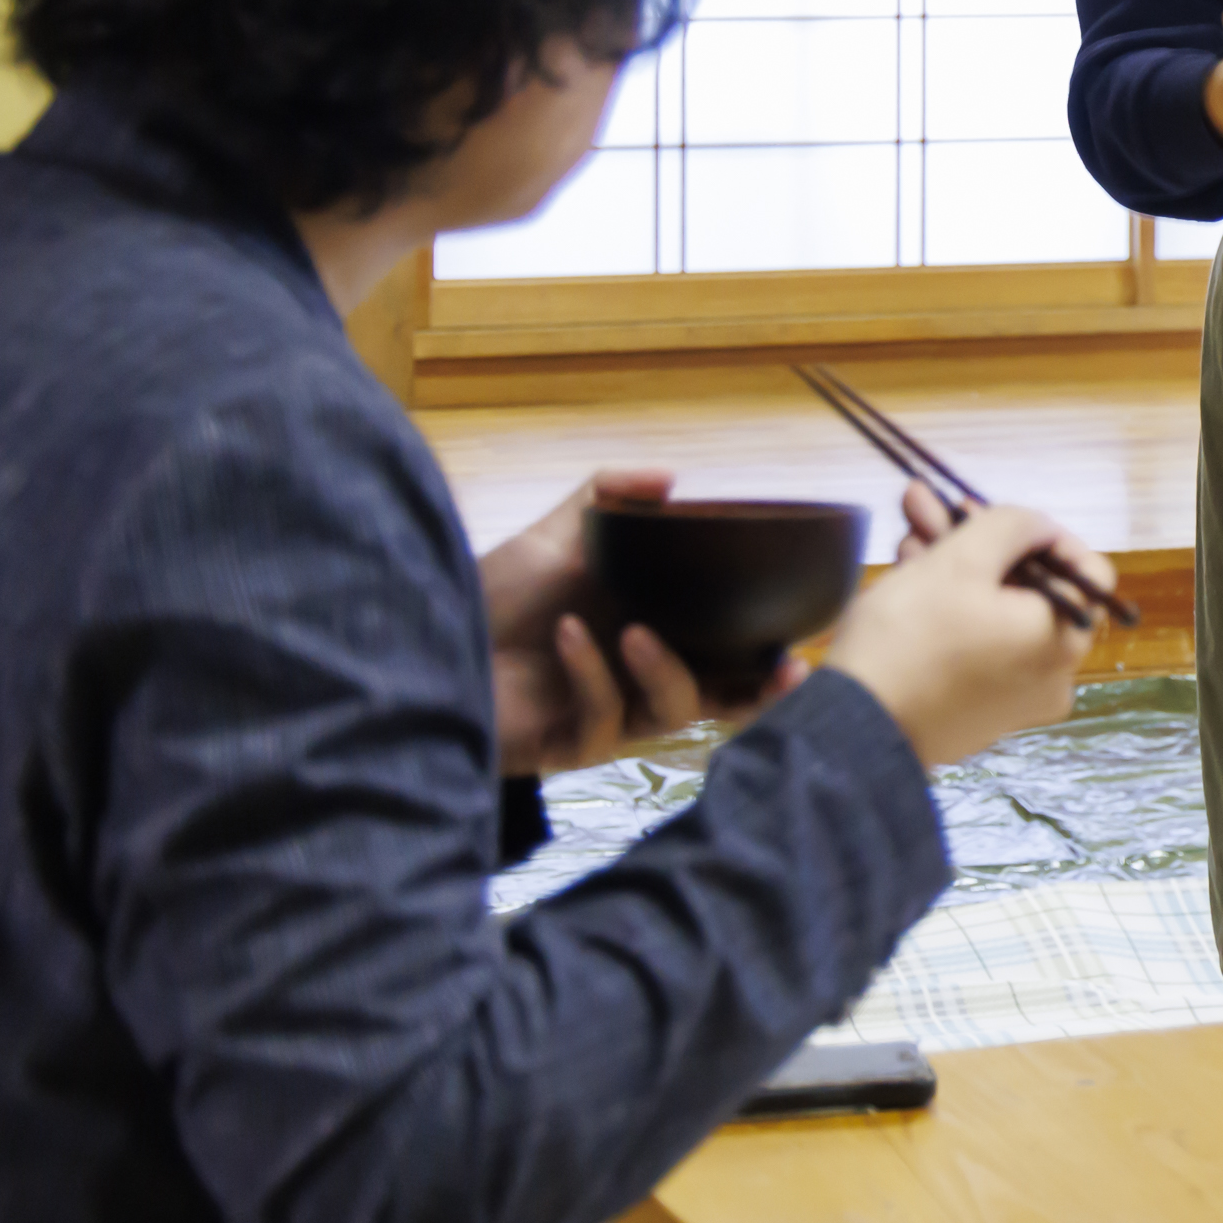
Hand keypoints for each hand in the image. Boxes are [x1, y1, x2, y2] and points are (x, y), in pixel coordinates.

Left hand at [482, 467, 783, 774]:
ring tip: (632, 632)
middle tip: (780, 669)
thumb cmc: (488, 600)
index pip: (725, 655)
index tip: (803, 647)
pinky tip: (567, 638)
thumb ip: (607, 497)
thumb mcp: (551, 538)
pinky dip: (593, 674)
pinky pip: (606, 718)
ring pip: (674, 712)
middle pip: (722, 699)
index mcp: (649, 635)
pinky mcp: (570, 746)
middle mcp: (637, 682)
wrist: (419, 648)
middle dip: (758, 691)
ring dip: (664, 670)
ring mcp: (608, 717)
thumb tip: (671, 475)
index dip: (768, 660)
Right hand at [827, 499, 1112, 766]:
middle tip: (930, 510)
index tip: (995, 516)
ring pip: (997, 613)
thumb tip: (1037, 525)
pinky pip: (979, 646)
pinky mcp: (976, 712)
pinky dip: (951, 611)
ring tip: (908, 537)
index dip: (1044, 534)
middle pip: (1030, 588)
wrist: (851, 734)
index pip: (1087, 572)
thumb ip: (1010, 525)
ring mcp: (1014, 699)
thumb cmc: (911, 639)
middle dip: (980, 542)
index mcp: (1063, 640)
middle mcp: (1052, 676)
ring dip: (957, 569)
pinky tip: (909, 577)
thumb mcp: (960, 561)